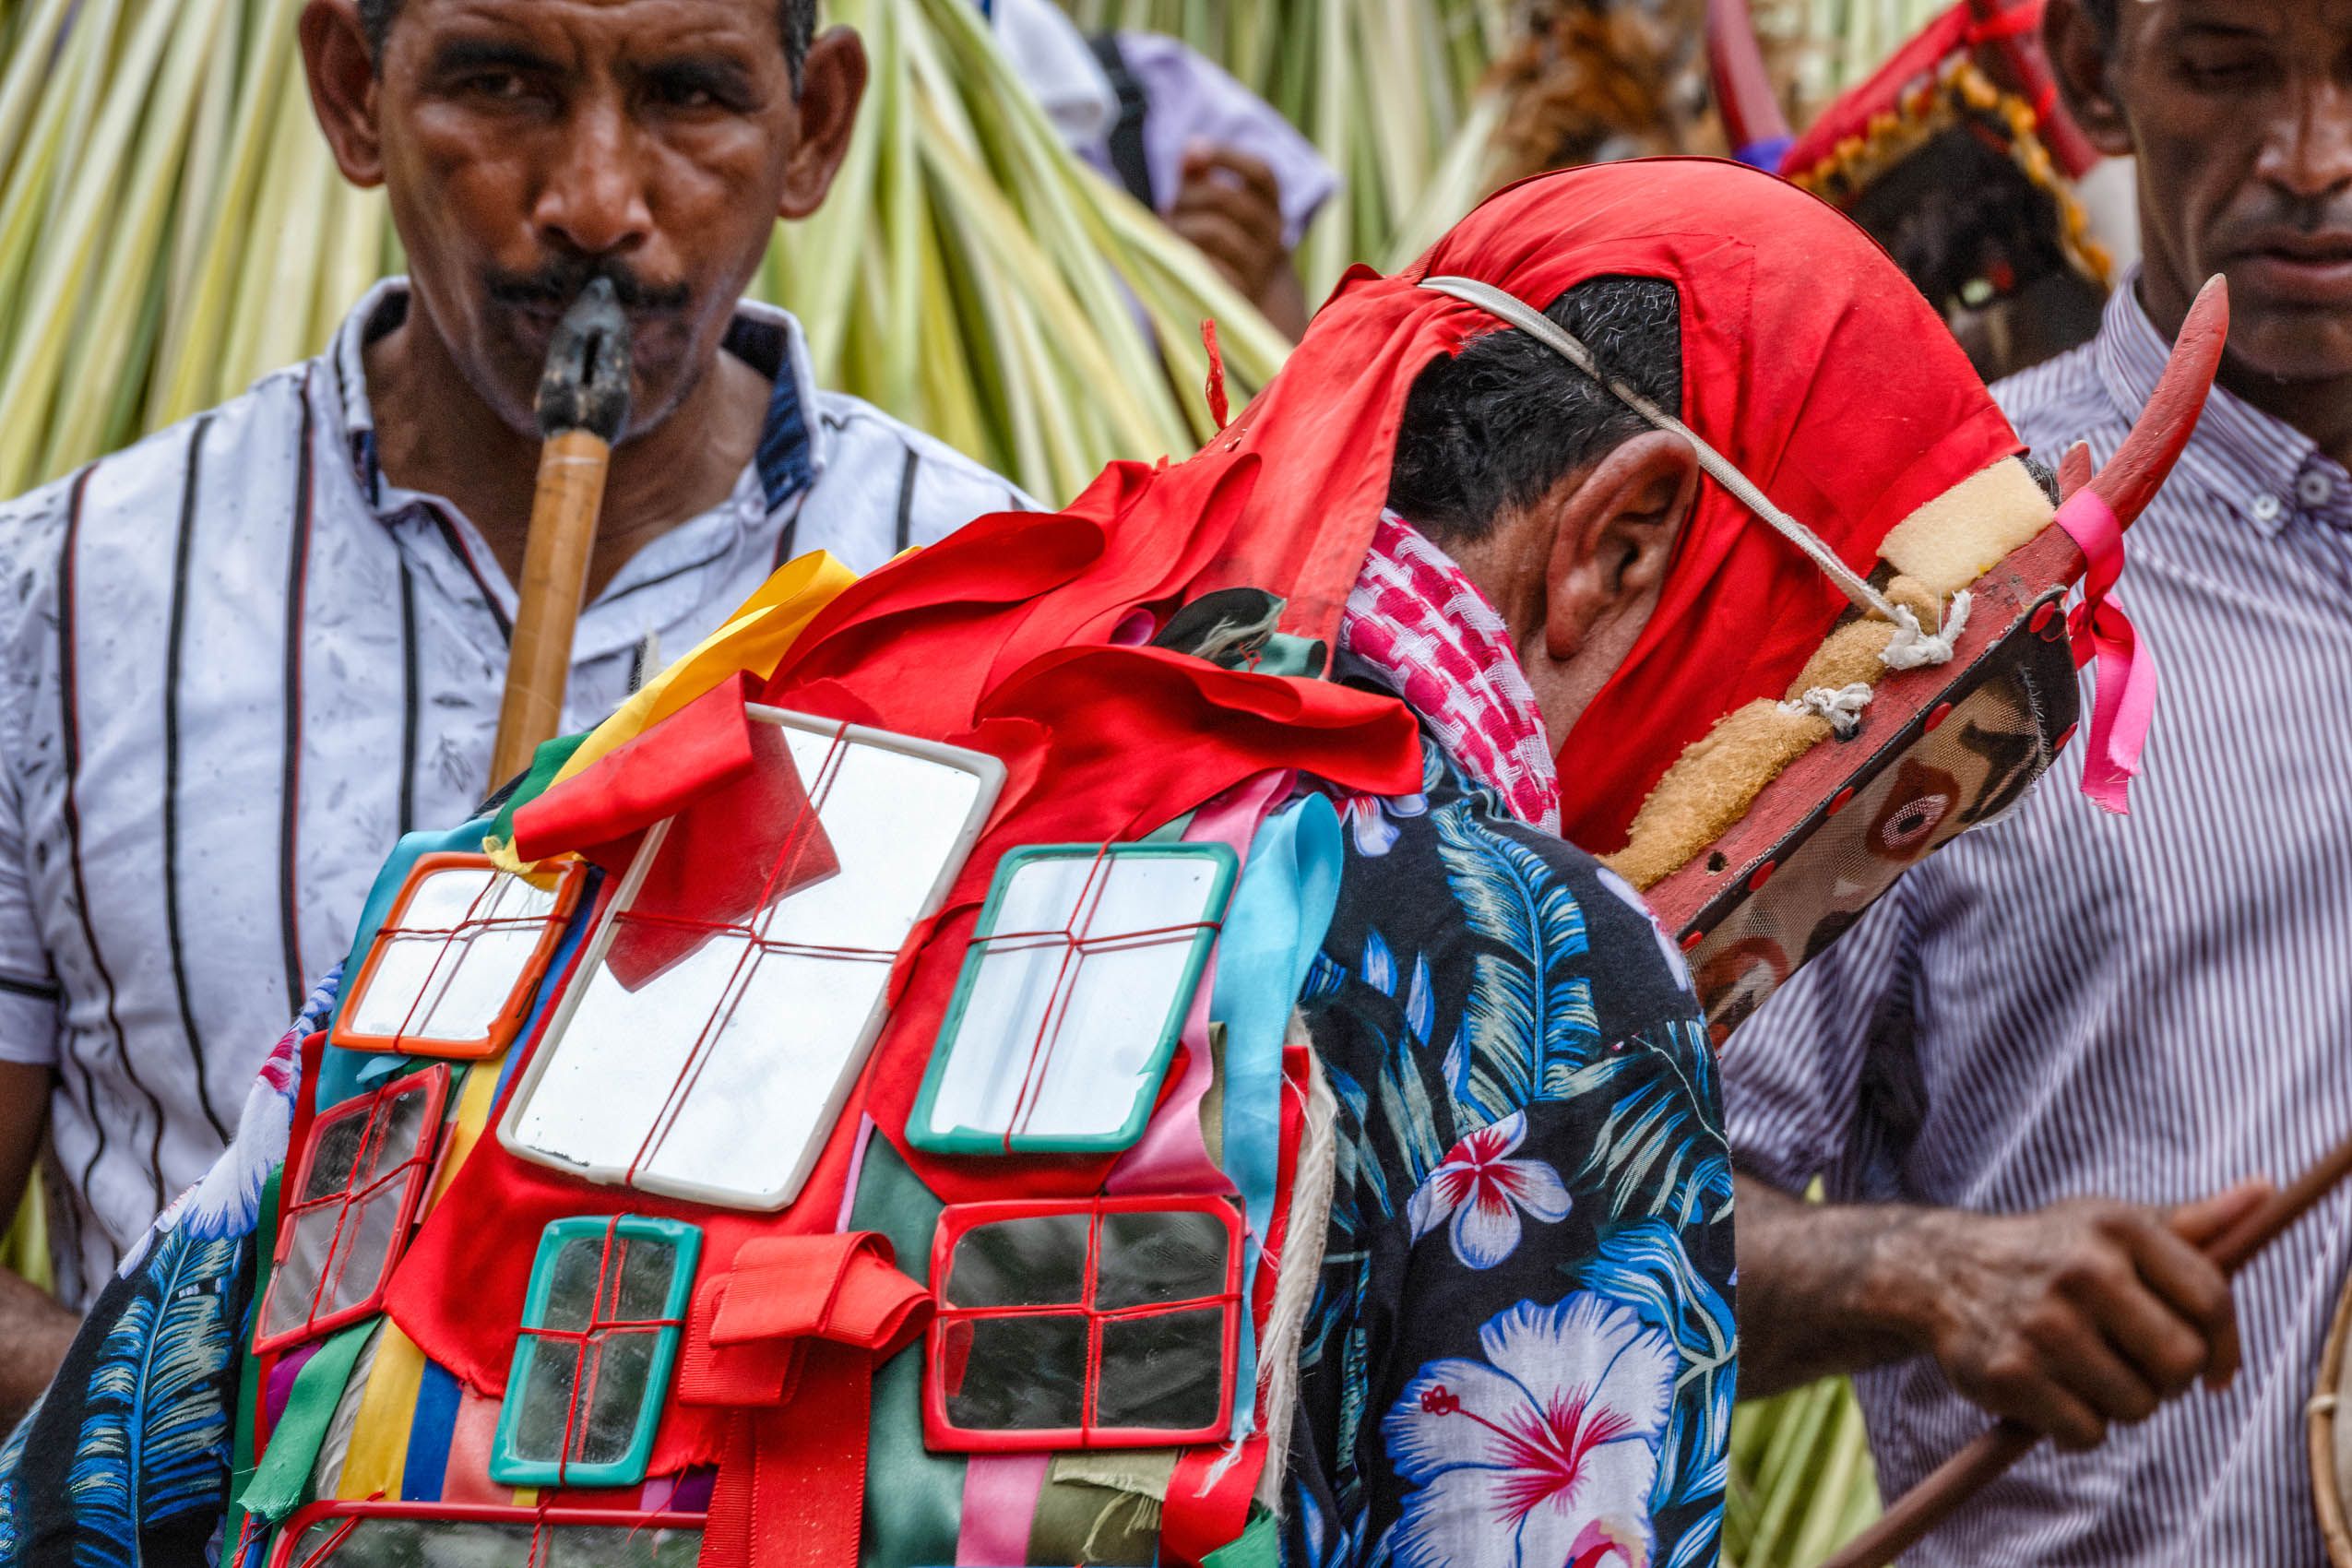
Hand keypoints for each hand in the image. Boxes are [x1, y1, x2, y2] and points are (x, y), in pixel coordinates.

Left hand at [1166, 145, 1308, 338]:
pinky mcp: (1239, 295)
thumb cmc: (1223, 238)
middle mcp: (1272, 235)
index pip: (1261, 173)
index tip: (1193, 149)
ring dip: (1182, 226)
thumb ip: (1201, 175)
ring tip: (1167, 231)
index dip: (1228, 156)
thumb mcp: (1216, 206)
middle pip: (1229, 200)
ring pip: (1216, 233)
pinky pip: (1209, 269)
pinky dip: (1185, 257)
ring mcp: (1258, 267)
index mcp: (1271, 207)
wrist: (1249, 298)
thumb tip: (1190, 148)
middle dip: (1189, 196)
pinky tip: (1173, 255)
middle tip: (1169, 205)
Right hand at [1921, 1180, 2270, 1449]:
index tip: (2215, 1368)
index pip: (2211, 1299)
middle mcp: (2082, 1272)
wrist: (1939, 1271)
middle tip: (2140, 1369)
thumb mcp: (2111, 1224)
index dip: (2225, 1345)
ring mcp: (2043, 1325)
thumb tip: (2265, 1191)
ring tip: (2088, 1374)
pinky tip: (2055, 1394)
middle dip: (2169, 1379)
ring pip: (2137, 1406)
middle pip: (2180, 1363)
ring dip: (2122, 1404)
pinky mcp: (2011, 1374)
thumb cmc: (2048, 1252)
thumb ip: (2191, 1222)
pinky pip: (2087, 1434)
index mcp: (2116, 1230)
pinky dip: (2078, 1427)